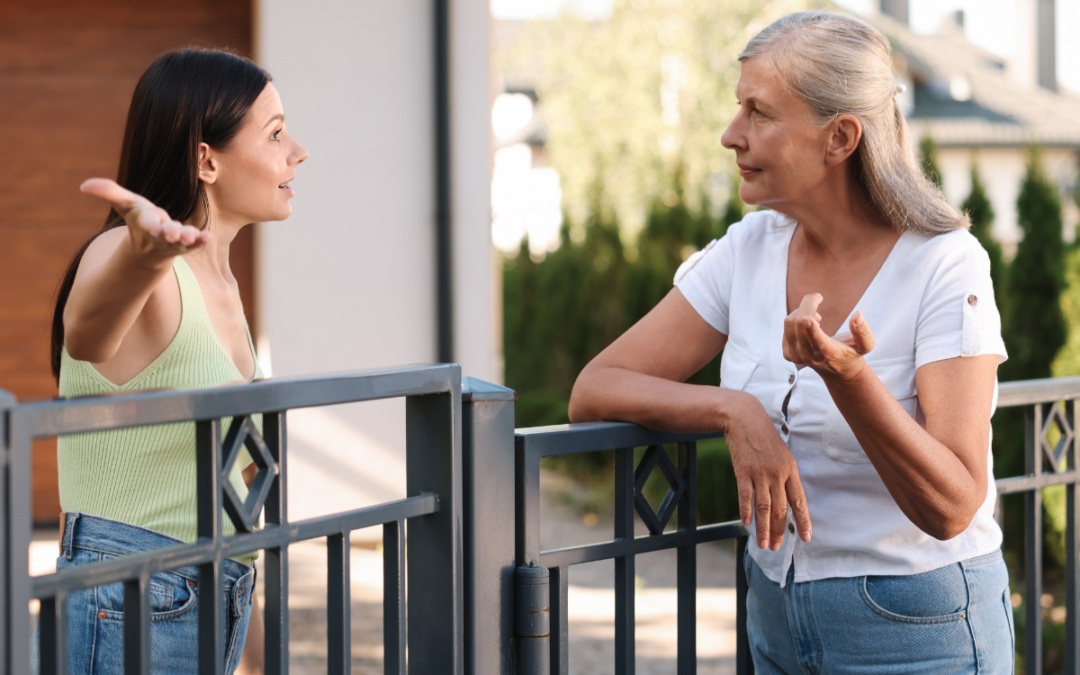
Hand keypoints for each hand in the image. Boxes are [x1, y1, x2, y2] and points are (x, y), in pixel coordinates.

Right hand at [80, 178, 209, 261]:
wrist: (150, 247)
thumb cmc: (139, 220)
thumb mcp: (125, 204)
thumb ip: (109, 193)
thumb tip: (84, 185)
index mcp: (146, 223)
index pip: (147, 223)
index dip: (150, 223)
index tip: (154, 225)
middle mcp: (161, 234)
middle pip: (166, 234)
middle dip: (170, 233)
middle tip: (174, 233)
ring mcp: (175, 241)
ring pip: (182, 241)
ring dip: (187, 239)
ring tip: (192, 237)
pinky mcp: (187, 244)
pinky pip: (196, 243)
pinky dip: (201, 240)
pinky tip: (208, 236)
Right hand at [726, 393, 811, 549]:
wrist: (745, 418)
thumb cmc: (764, 437)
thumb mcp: (782, 454)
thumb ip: (784, 476)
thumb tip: (786, 499)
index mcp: (791, 470)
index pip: (799, 501)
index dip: (803, 521)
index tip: (805, 538)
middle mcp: (778, 474)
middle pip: (781, 509)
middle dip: (780, 531)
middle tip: (777, 548)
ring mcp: (760, 473)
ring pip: (764, 508)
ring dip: (764, 529)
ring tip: (764, 544)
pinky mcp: (743, 471)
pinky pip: (746, 496)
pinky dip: (746, 511)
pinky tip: (747, 524)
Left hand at [782, 294, 875, 379]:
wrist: (835, 370)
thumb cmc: (851, 352)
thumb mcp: (865, 345)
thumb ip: (863, 332)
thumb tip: (857, 315)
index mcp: (829, 354)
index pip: (818, 342)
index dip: (812, 329)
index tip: (808, 317)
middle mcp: (809, 357)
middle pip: (800, 324)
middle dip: (808, 304)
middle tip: (818, 297)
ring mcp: (796, 356)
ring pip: (790, 323)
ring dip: (802, 311)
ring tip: (817, 316)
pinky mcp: (787, 353)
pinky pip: (787, 326)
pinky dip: (796, 319)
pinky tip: (808, 325)